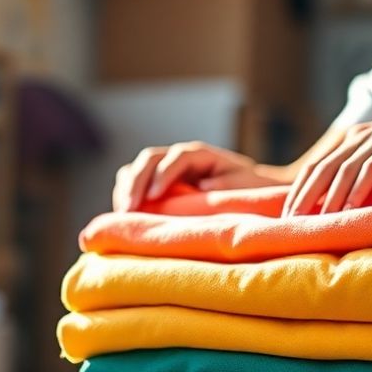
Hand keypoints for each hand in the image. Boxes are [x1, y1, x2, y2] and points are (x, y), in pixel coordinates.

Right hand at [112, 141, 272, 211]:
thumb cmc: (247, 187)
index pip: (177, 157)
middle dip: (136, 182)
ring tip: (123, 214)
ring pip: (137, 168)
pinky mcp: (157, 182)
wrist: (247, 188)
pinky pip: (134, 183)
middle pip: (150, 158)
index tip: (155, 197)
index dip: (164, 174)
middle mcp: (179, 157)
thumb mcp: (243, 184)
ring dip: (126, 189)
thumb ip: (225, 183)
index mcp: (201, 155)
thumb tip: (202, 186)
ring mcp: (166, 168)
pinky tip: (125, 216)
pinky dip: (126, 196)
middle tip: (128, 208)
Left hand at [283, 112, 371, 216]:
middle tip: (293, 222)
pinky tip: (350, 208)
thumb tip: (333, 206)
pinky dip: (359, 189)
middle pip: (323, 167)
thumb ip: (357, 172)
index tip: (286, 216)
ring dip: (330, 197)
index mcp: (349, 138)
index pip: (315, 166)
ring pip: (345, 169)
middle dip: (305, 196)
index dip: (298, 191)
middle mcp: (359, 135)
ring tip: (319, 220)